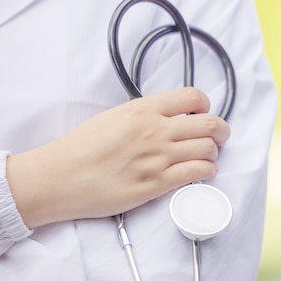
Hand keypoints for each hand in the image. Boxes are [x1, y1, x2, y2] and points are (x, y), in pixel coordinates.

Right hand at [6, 87, 229, 227]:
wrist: (60, 177)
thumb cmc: (81, 148)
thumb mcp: (114, 117)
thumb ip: (144, 115)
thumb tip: (168, 117)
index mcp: (144, 109)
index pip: (193, 97)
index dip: (206, 105)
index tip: (204, 112)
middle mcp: (156, 130)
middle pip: (210, 124)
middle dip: (221, 130)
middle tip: (219, 136)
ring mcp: (158, 157)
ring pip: (208, 149)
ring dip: (214, 152)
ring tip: (208, 156)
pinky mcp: (157, 183)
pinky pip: (198, 173)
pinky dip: (208, 171)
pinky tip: (204, 172)